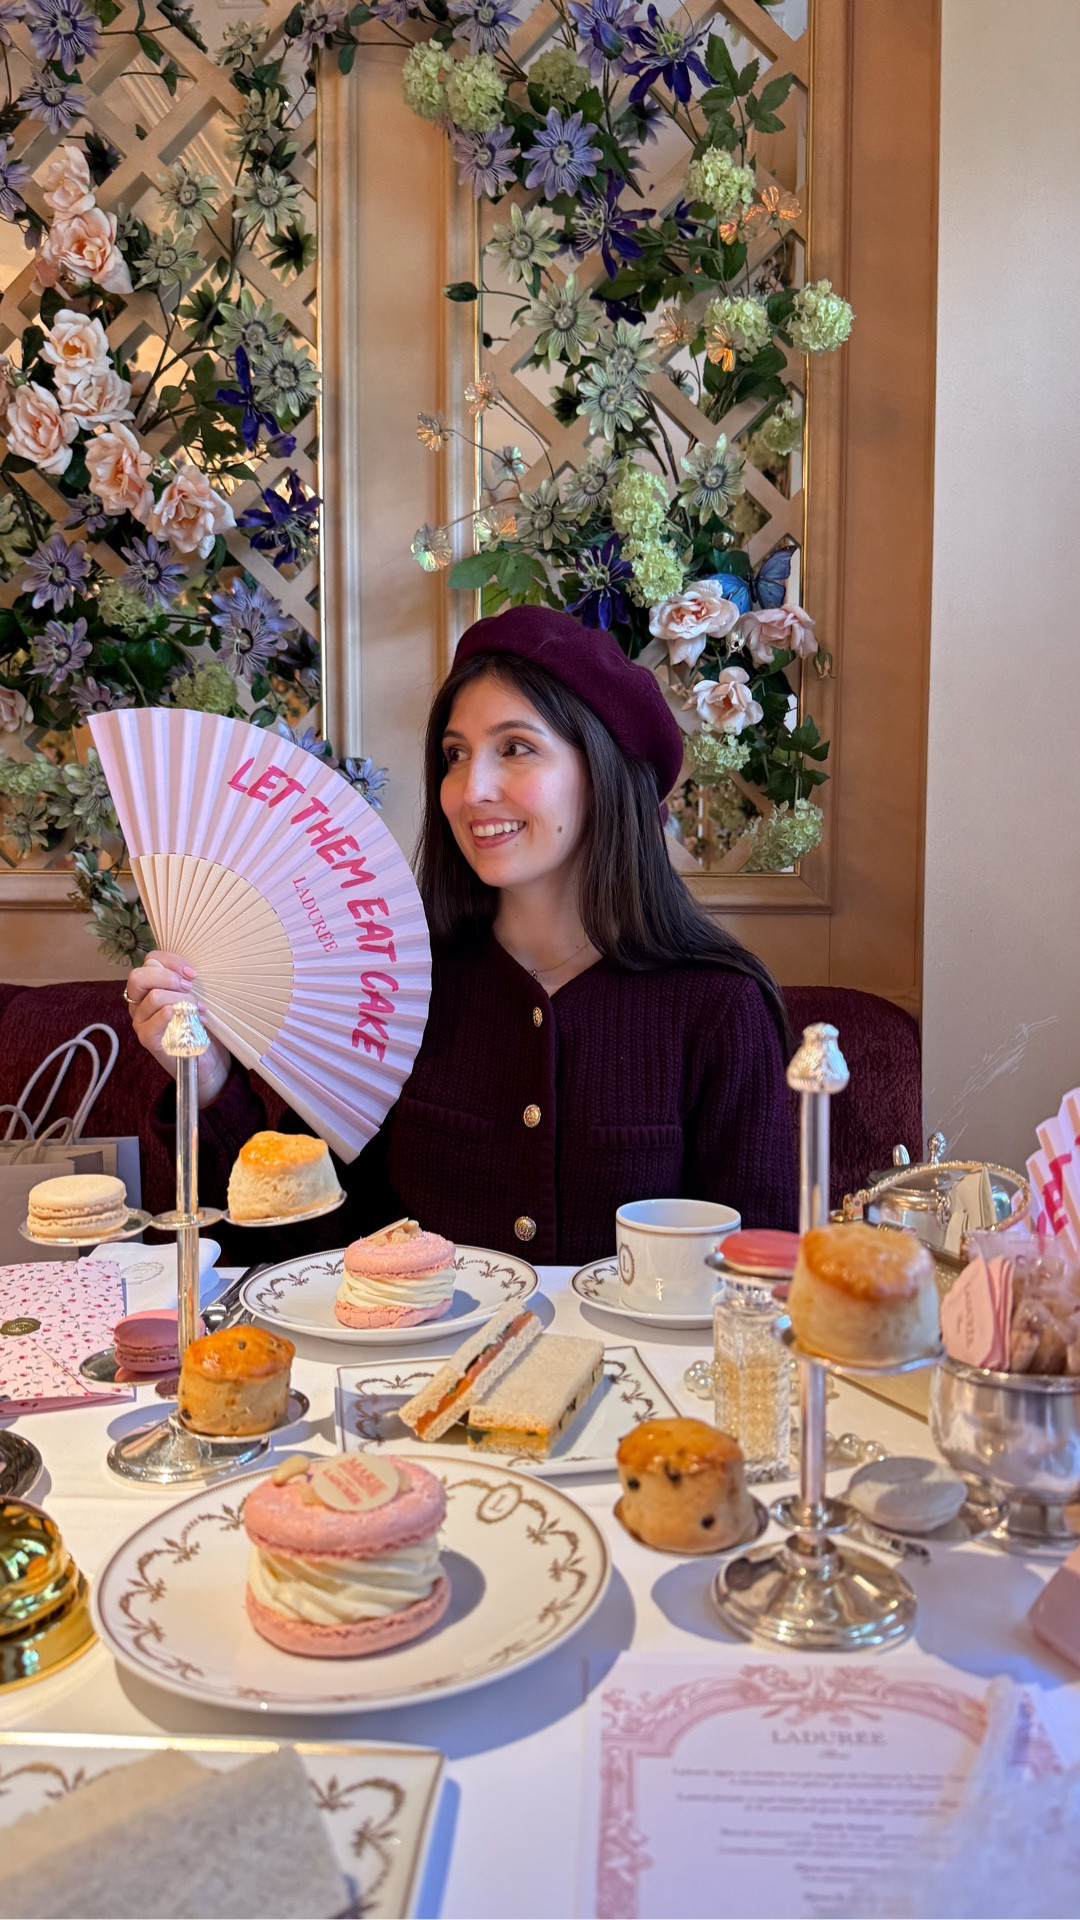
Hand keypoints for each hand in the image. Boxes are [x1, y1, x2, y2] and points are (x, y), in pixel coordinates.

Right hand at [125, 951, 231, 1107]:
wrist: (207, 1060)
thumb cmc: (199, 1025)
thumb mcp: (193, 996)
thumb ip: (185, 981)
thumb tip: (187, 970)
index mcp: (148, 988)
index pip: (151, 961)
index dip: (172, 962)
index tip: (193, 974)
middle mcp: (138, 1003)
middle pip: (139, 976)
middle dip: (169, 978)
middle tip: (190, 988)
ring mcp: (140, 1022)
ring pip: (154, 997)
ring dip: (181, 1000)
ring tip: (198, 1010)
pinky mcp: (148, 1039)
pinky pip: (154, 1021)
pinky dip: (173, 1015)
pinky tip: (193, 1020)